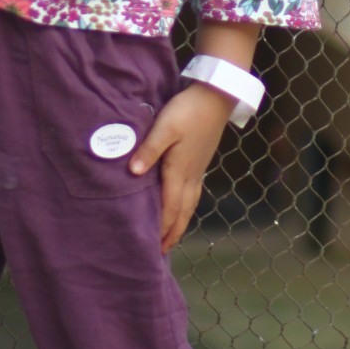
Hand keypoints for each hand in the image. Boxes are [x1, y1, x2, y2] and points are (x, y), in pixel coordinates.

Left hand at [129, 81, 235, 252]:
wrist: (216, 97)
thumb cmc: (188, 110)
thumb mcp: (164, 127)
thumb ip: (149, 150)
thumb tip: (133, 173)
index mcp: (179, 171)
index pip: (169, 208)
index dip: (161, 229)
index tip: (153, 248)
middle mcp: (191, 176)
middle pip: (182, 213)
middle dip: (172, 233)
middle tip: (161, 251)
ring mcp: (198, 170)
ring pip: (190, 204)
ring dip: (180, 222)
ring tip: (172, 235)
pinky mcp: (201, 162)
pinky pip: (194, 193)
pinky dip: (187, 206)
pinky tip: (183, 205)